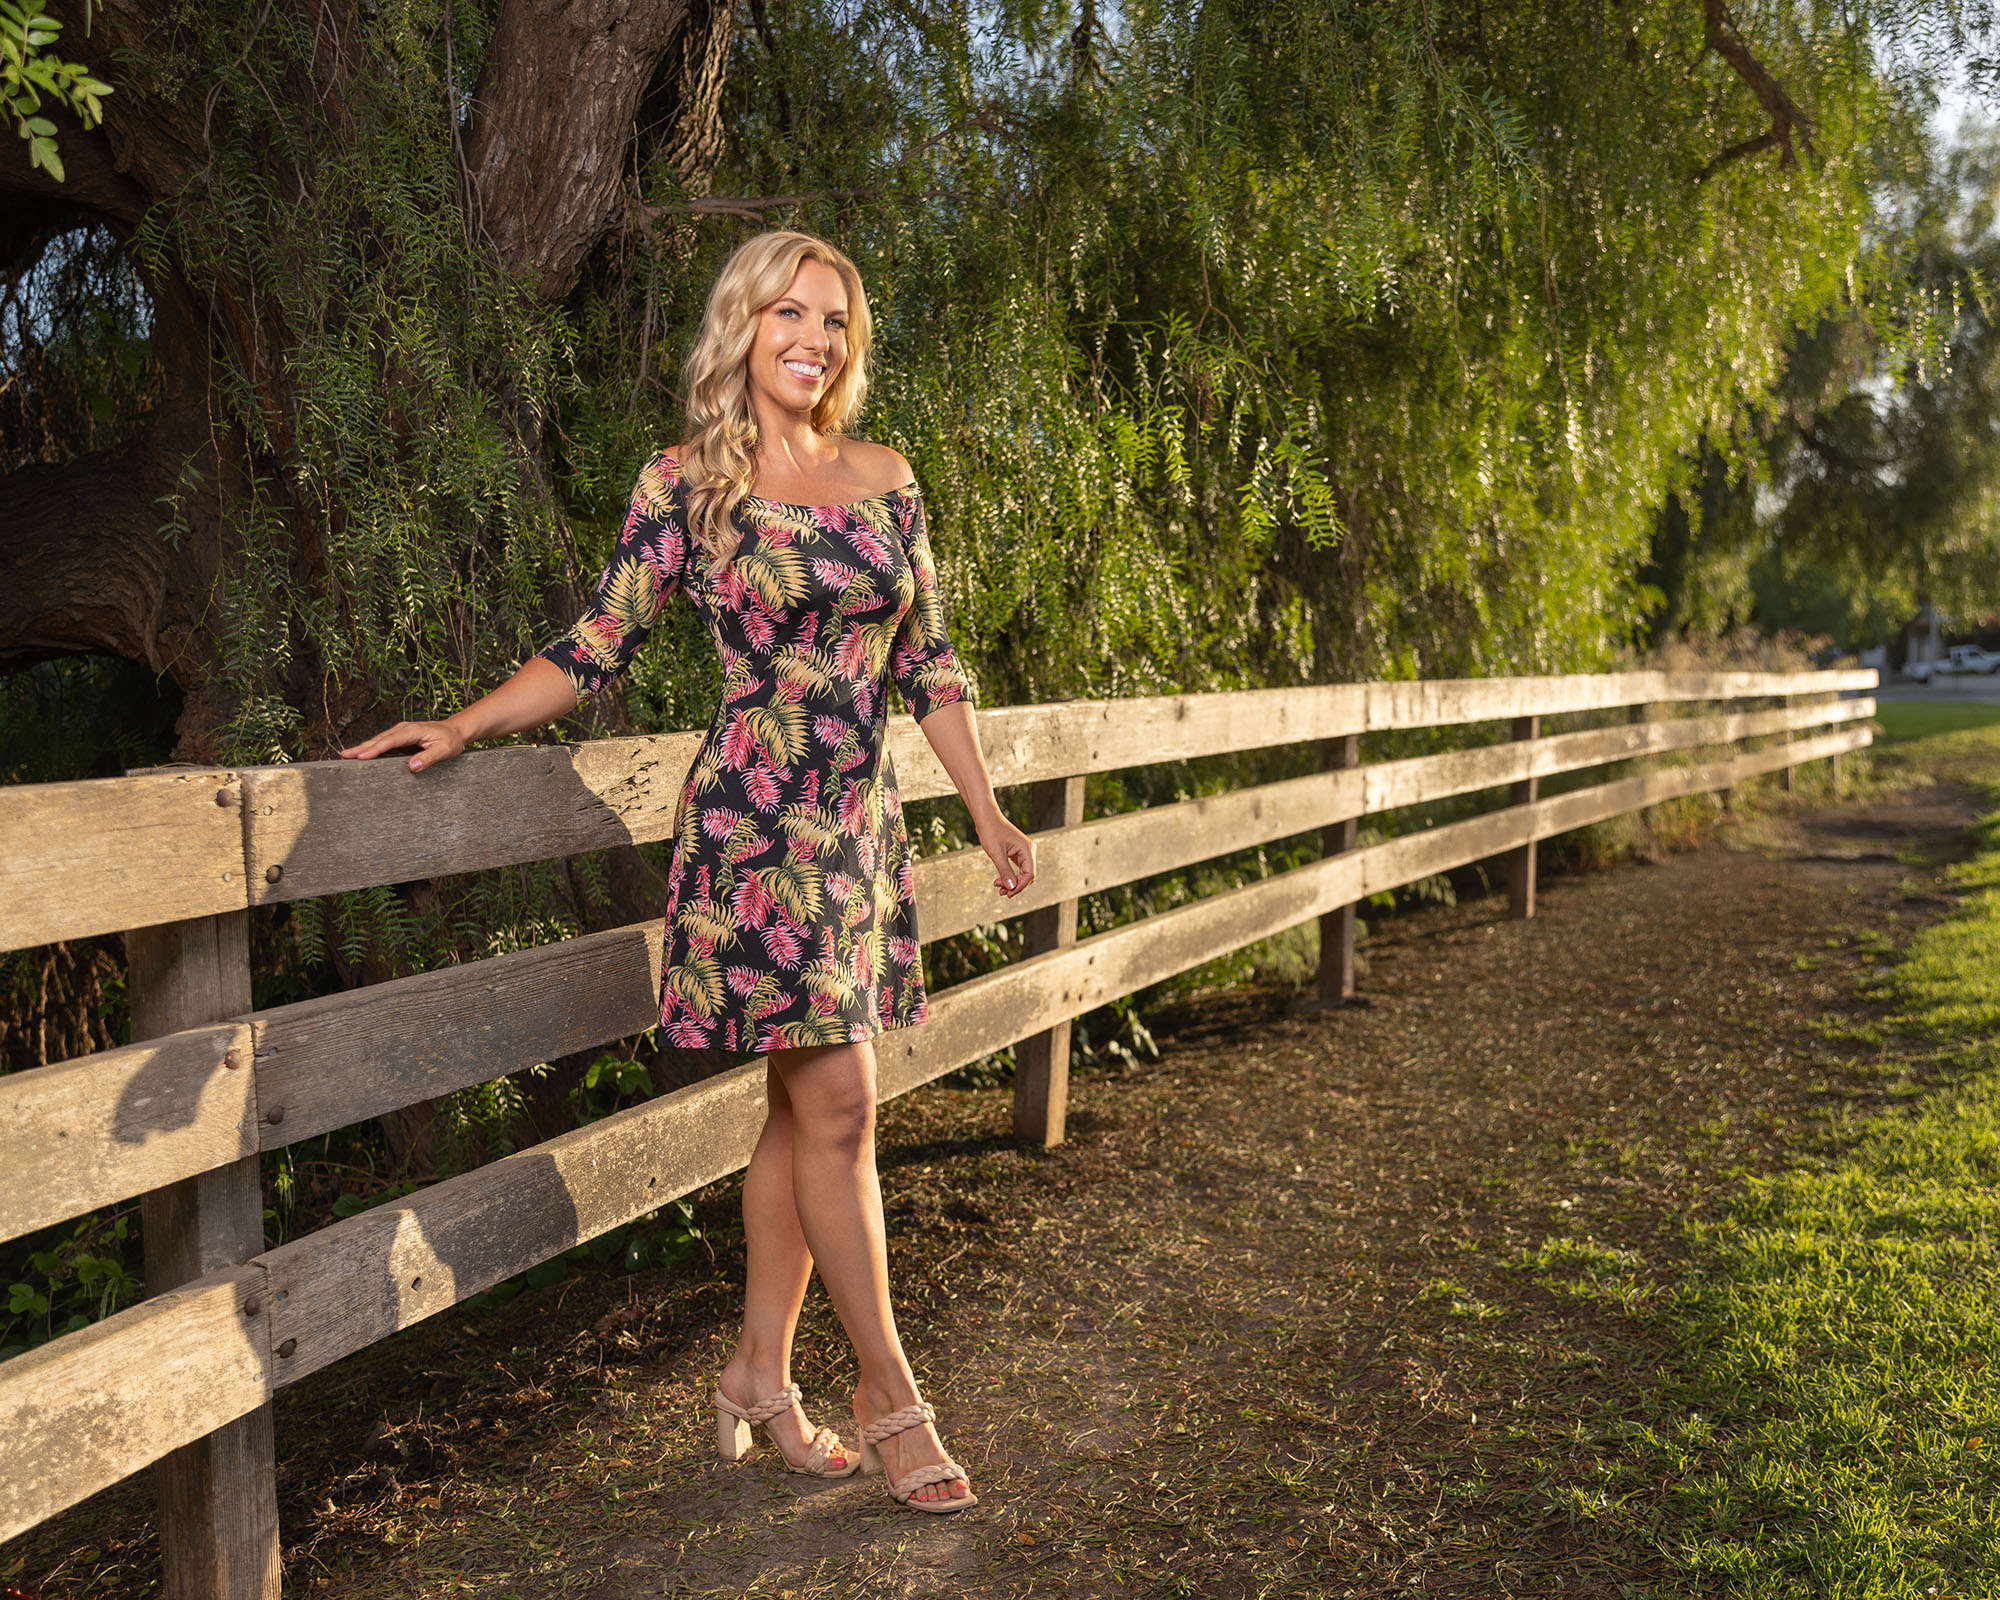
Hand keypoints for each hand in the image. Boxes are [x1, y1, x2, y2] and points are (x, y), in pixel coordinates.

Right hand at [339, 719, 466, 772]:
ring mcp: (401, 733)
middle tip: (344, 756)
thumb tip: (412, 766)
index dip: (374, 749)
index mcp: (412, 731)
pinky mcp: (401, 738)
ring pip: (379, 741)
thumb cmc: (451, 740)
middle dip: (361, 747)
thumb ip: (429, 758)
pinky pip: (384, 744)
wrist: (456, 730)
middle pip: (379, 740)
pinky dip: (372, 749)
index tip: (360, 757)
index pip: (389, 741)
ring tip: (347, 755)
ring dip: (363, 747)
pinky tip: (362, 756)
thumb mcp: (445, 750)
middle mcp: (403, 729)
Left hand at [978, 813, 1035, 898]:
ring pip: (1022, 873)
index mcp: (1027, 849)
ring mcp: (1024, 851)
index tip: (1008, 893)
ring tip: (999, 888)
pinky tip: (1000, 880)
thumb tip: (1012, 888)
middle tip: (1002, 892)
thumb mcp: (996, 854)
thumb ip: (1005, 871)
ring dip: (1012, 882)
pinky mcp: (1017, 852)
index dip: (1020, 886)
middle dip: (1015, 885)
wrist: (986, 818)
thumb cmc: (991, 832)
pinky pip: (1017, 868)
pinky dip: (1010, 875)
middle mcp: (1029, 851)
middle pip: (1027, 875)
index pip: (1029, 874)